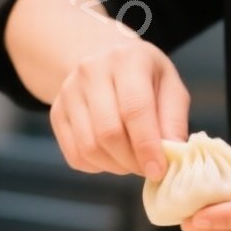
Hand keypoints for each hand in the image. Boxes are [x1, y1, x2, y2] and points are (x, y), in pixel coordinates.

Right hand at [49, 37, 188, 180]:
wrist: (104, 60)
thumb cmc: (144, 77)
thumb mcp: (170, 86)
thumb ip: (174, 119)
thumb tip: (173, 152)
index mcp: (126, 60)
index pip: (134, 109)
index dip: (147, 146)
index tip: (158, 170)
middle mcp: (91, 71)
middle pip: (108, 132)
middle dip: (131, 161)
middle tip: (147, 168)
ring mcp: (68, 91)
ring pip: (89, 147)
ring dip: (115, 166)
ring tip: (131, 161)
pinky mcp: (56, 112)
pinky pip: (75, 155)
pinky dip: (97, 166)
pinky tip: (112, 156)